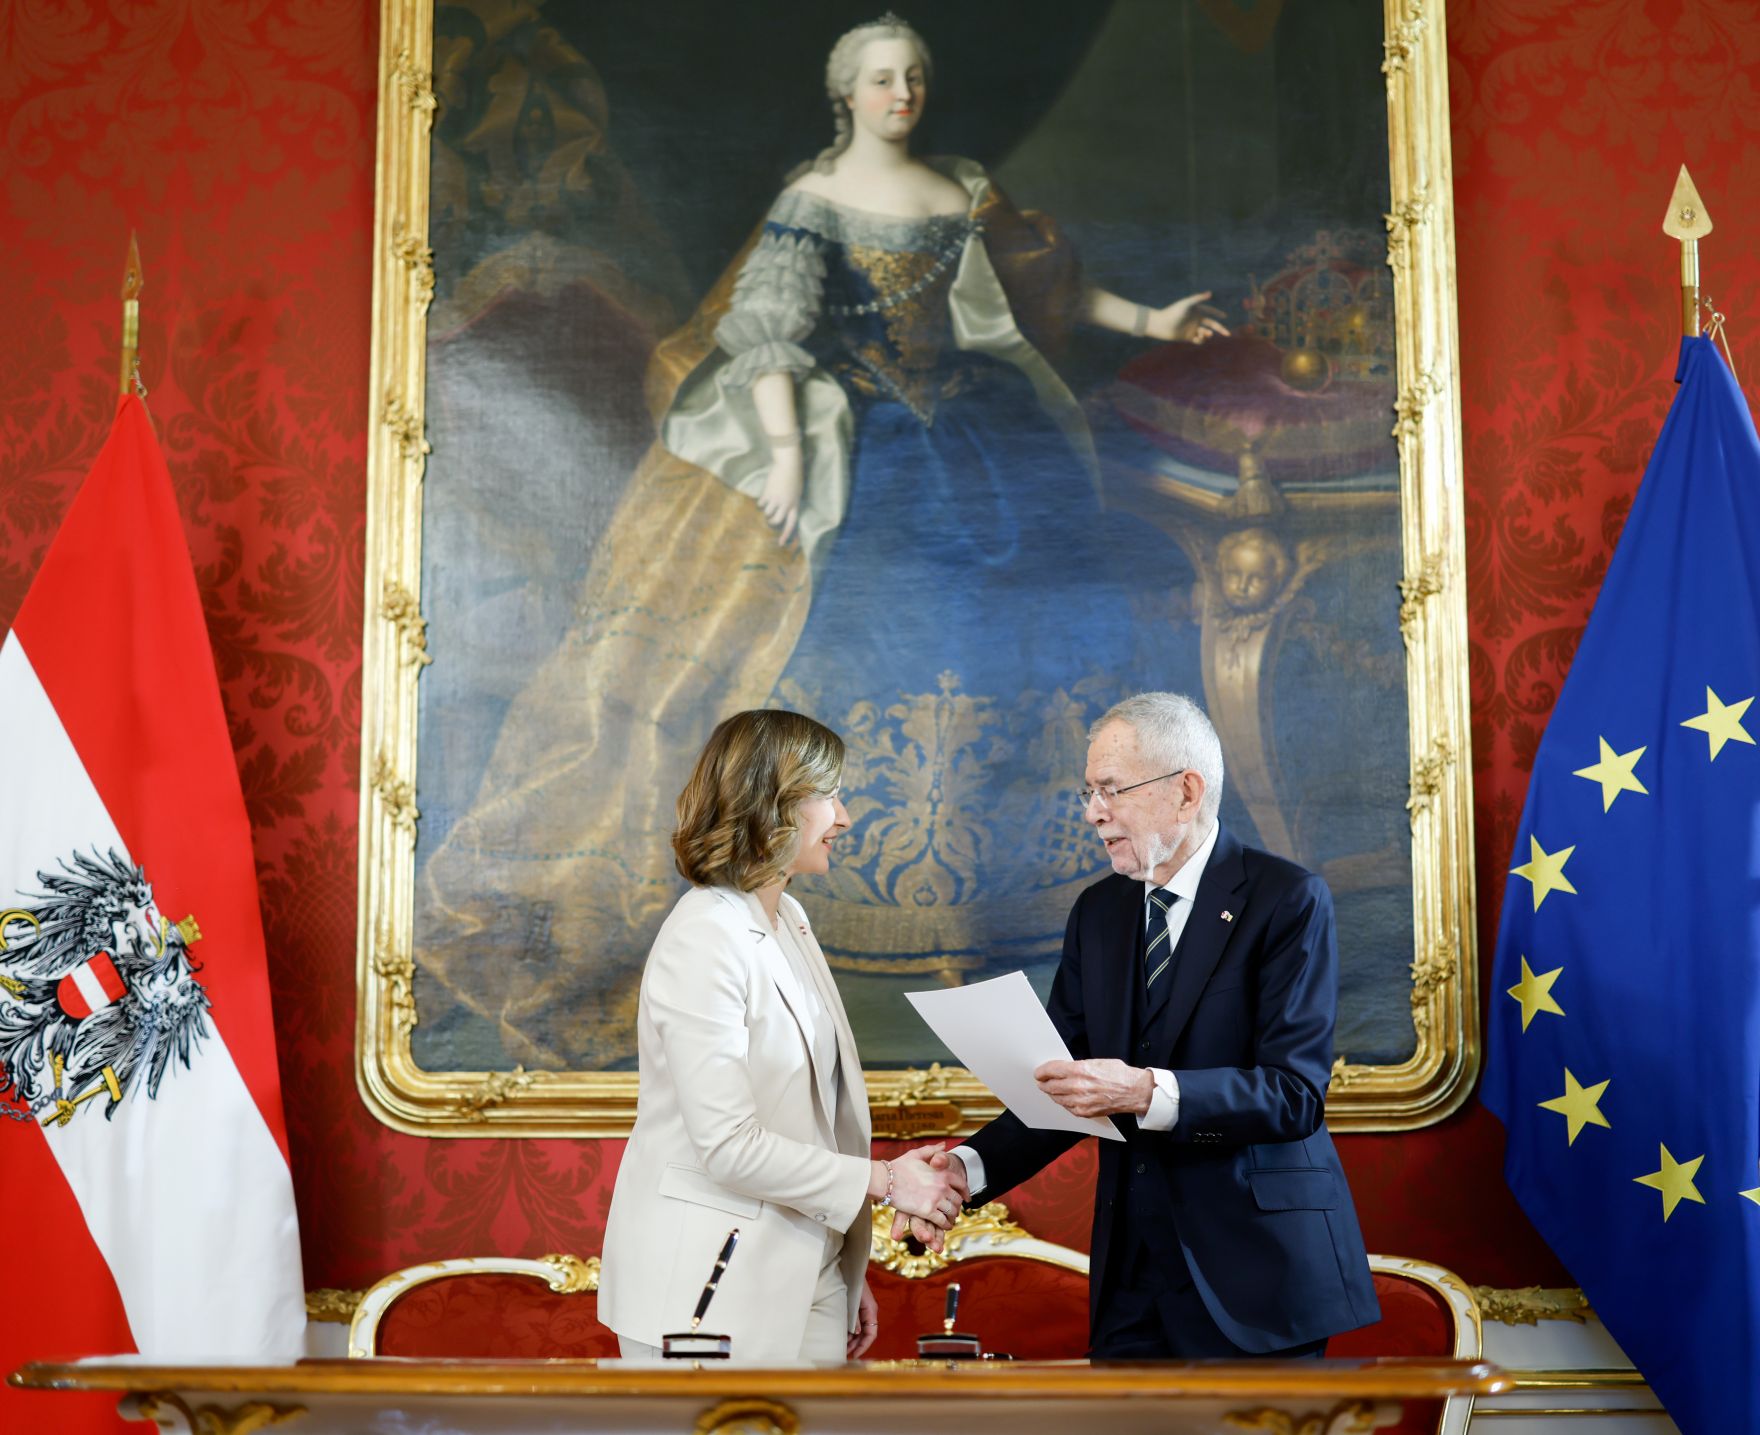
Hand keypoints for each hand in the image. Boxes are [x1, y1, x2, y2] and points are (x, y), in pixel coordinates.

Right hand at [756, 446, 803, 544]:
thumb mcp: (796, 492)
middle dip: (771, 522)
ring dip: (765, 510)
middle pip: (776, 521)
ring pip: (767, 513)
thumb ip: (791, 502)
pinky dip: (760, 502)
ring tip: (767, 504)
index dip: (785, 535)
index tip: (780, 544)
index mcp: (795, 505)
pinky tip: (763, 497)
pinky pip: (761, 504)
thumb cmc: (794, 477)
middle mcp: (786, 505)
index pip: (791, 524)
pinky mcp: (768, 493)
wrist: (788, 465)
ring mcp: (776, 500)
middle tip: (769, 518)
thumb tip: (784, 512)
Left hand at [847, 1278, 878, 1358]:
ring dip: (852, 1341)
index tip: (854, 1355)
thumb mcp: (853, 1300)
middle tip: (845, 1355)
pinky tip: (841, 1338)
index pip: (871, 1334)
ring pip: (859, 1331)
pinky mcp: (855, 1309)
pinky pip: (854, 1325)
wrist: (848, 1267)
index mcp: (871, 1310)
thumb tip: (856, 1333)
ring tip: (842, 1349)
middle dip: (856, 1346)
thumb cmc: (852, 1282)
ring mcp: (862, 1311)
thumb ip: (855, 1317)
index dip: (864, 1346)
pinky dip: (849, 1333)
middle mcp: (868, 1312)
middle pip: (865, 1335)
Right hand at [887, 1145, 960, 1232]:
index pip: (961, 1183)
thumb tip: (944, 1145)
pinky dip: (945, 1224)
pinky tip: (945, 1225)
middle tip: (956, 1210)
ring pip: (952, 1211)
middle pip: (957, 1199)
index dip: (965, 1192)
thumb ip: (932, 1151)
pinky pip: (942, 1221)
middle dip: (958, 1205)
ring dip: (952, 1216)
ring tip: (951, 1219)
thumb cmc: (899, 1166)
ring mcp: (936, 1199)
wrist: (886, 1179)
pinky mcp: (927, 1211)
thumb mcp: (916, 1154)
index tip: (966, 1197)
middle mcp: (942, 1186)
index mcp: (941, 1172)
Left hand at [1035, 1058, 1153, 1118]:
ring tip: (1050, 1090)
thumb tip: (1065, 1069)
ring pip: (1057, 1098)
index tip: (1038, 1073)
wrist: (1134, 1091)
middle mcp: (1078, 1086)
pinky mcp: (1085, 1112)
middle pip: (1051, 1086)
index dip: (1042, 1071)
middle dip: (1044, 1084)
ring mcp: (1081, 1101)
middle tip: (1040, 1082)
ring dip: (1052, 1094)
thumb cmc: (1119, 1074)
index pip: (1052, 1070)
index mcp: (1080, 1070)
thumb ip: (1079, 1066)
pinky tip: (1063, 1099)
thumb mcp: (1097, 1062)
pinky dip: (1063, 1103)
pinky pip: (1068, 1108)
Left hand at [1144, 290, 1228, 344]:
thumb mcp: (1186, 304)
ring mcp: (1192, 329)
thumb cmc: (1173, 312)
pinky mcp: (1188, 337)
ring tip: (1204, 333)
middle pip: (1211, 324)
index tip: (1225, 316)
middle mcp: (1195, 320)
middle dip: (1220, 329)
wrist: (1162, 325)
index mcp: (1196, 310)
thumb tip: (1210, 293)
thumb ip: (1198, 298)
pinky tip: (1198, 337)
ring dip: (1208, 334)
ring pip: (1206, 333)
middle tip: (1228, 334)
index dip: (1217, 313)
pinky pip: (1199, 340)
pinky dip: (1201, 340)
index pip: (1210, 311)